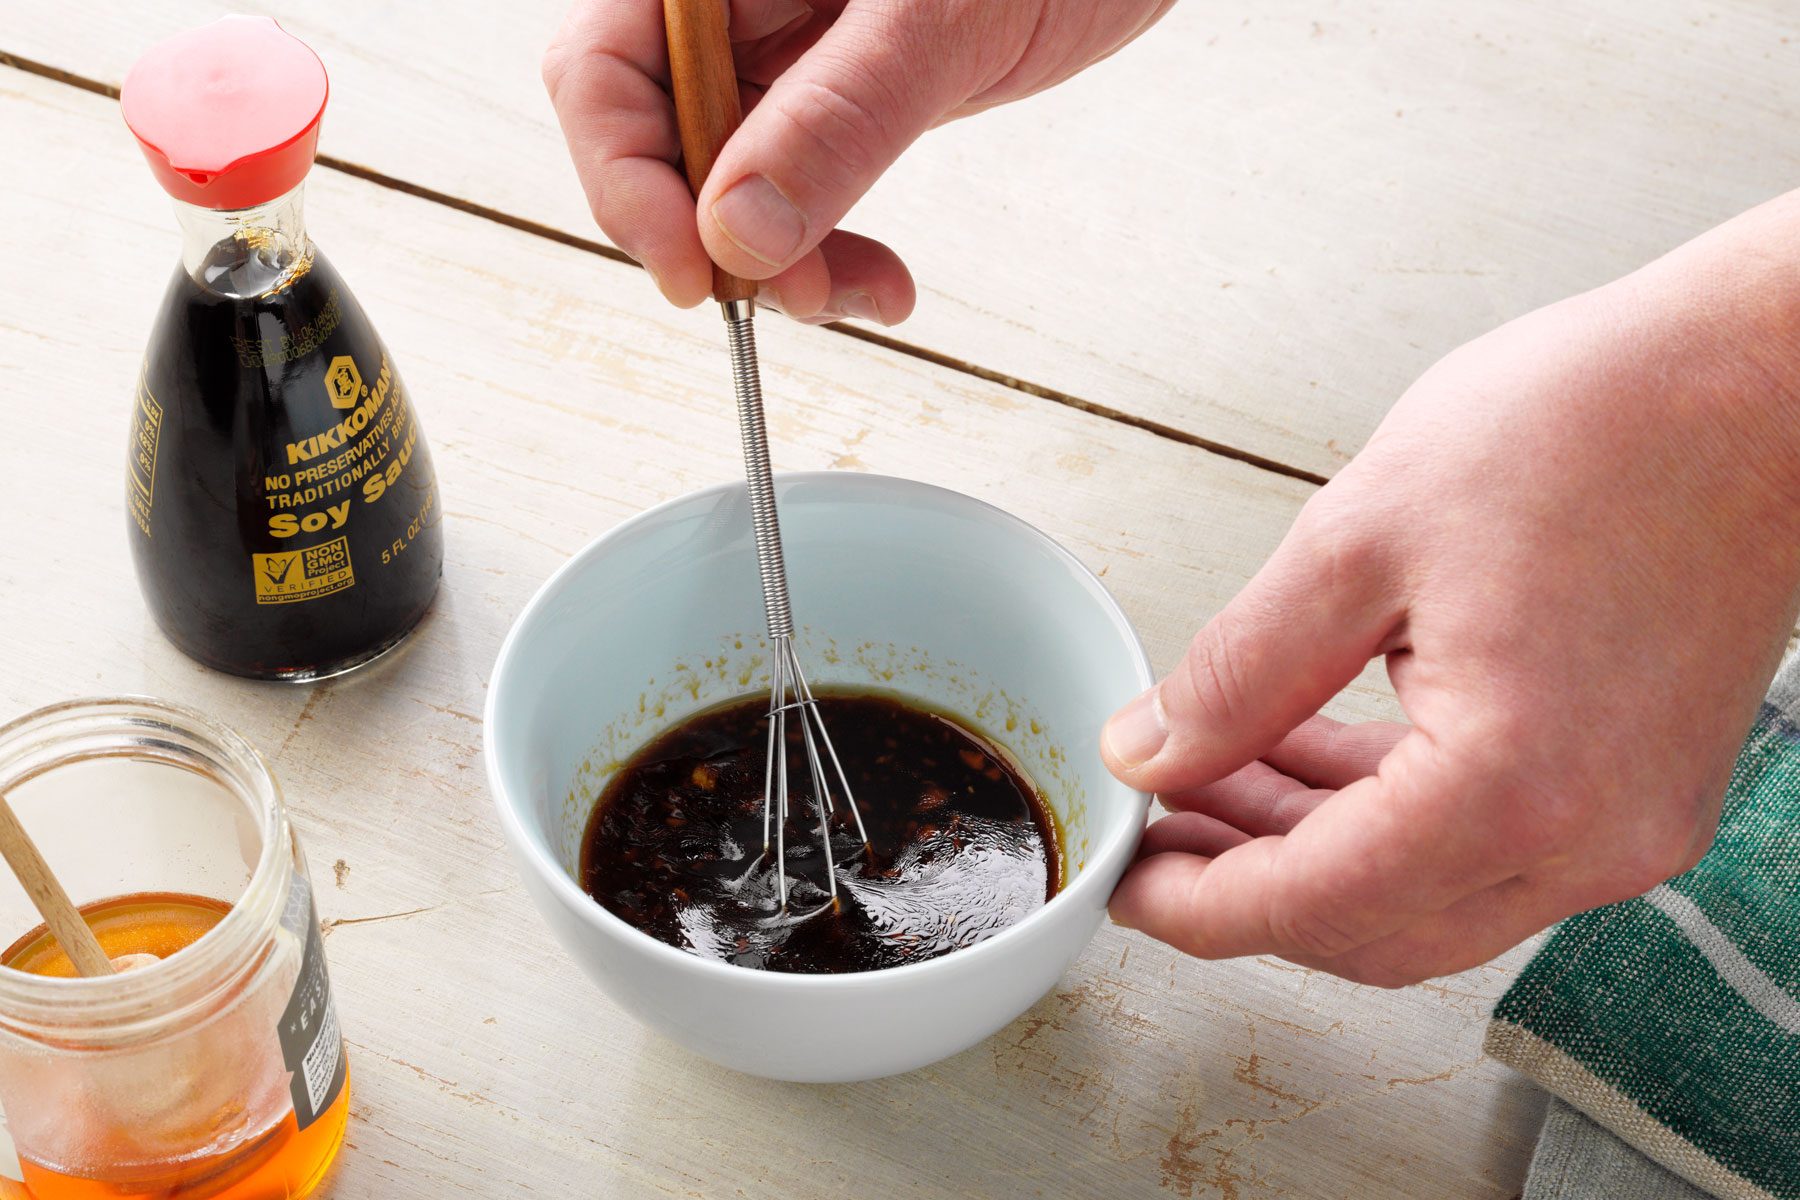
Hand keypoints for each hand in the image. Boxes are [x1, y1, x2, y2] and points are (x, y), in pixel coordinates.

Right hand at [542, 0, 1173, 321]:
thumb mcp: (939, 16)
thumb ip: (837, 116)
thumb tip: (738, 231)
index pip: (602, 69)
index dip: (627, 180)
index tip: (695, 271)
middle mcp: (730, 4)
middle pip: (650, 137)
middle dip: (708, 236)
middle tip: (782, 296)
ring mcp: (778, 49)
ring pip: (720, 182)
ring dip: (773, 263)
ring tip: (856, 294)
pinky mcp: (832, 94)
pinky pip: (790, 189)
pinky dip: (823, 249)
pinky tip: (878, 281)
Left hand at [1101, 192, 1799, 985]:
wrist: (1764, 376)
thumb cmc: (1596, 427)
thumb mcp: (1359, 542)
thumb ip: (1240, 672)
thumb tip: (1151, 751)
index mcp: (1511, 788)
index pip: (1311, 904)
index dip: (1196, 904)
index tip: (1123, 879)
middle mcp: (1588, 840)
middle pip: (1371, 928)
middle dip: (1244, 885)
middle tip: (1156, 826)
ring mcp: (1629, 823)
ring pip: (1426, 894)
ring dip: (1310, 849)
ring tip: (1212, 774)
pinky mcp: (1642, 786)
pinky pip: (1486, 842)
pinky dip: (1386, 814)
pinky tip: (1307, 749)